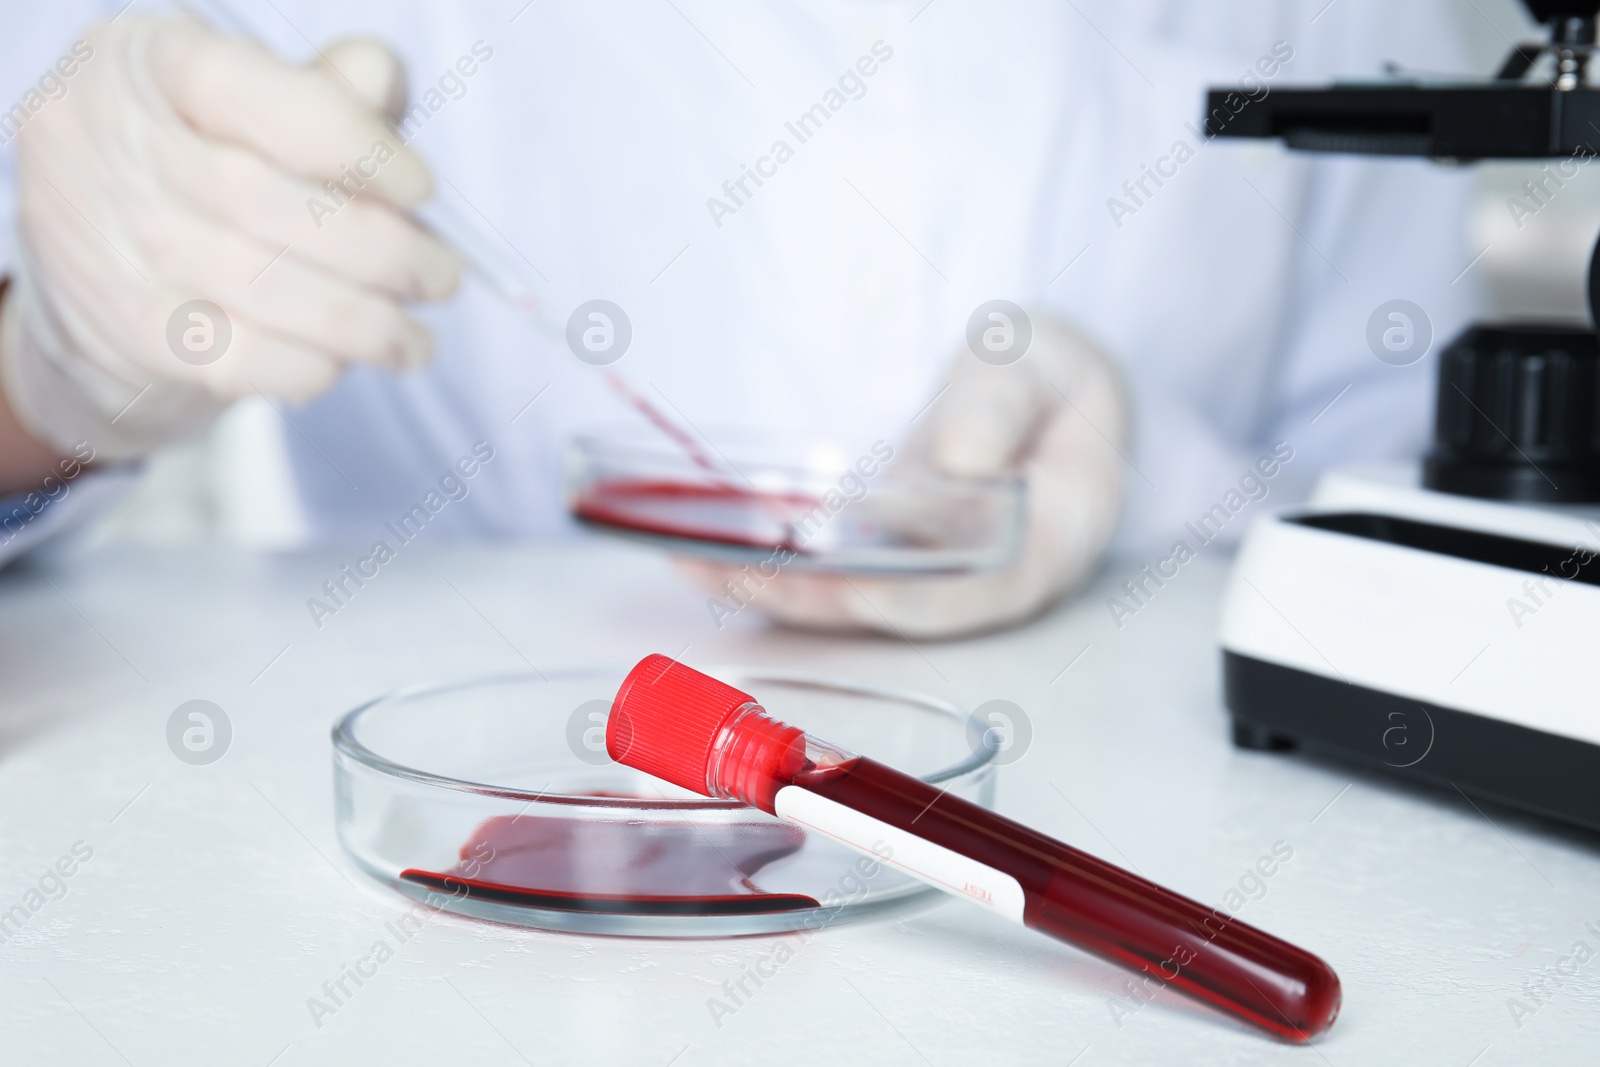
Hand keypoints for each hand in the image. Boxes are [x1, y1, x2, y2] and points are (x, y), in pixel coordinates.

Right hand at [0, 17, 459, 459]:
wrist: (105, 261)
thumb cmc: (212, 162)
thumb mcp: (261, 103)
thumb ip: (327, 90)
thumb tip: (377, 79)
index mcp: (150, 62)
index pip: (249, 93)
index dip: (350, 144)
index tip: (422, 189)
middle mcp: (109, 143)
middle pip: (261, 200)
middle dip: (379, 250)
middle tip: (442, 278)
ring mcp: (108, 241)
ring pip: (259, 288)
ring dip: (364, 323)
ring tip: (417, 339)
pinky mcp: (127, 329)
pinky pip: (239, 358)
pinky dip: (311, 365)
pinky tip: (348, 360)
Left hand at [676, 315, 1128, 637]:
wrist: (1035, 388)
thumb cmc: (1045, 374)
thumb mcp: (1037, 365)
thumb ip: (1001, 408)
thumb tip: (962, 461)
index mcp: (1048, 542)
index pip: (982, 591)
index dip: (914, 599)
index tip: (852, 590)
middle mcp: (985, 579)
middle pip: (894, 609)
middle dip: (810, 599)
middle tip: (731, 571)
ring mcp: (931, 576)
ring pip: (849, 604)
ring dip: (772, 588)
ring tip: (694, 560)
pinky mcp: (887, 564)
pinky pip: (827, 578)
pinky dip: (769, 566)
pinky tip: (704, 548)